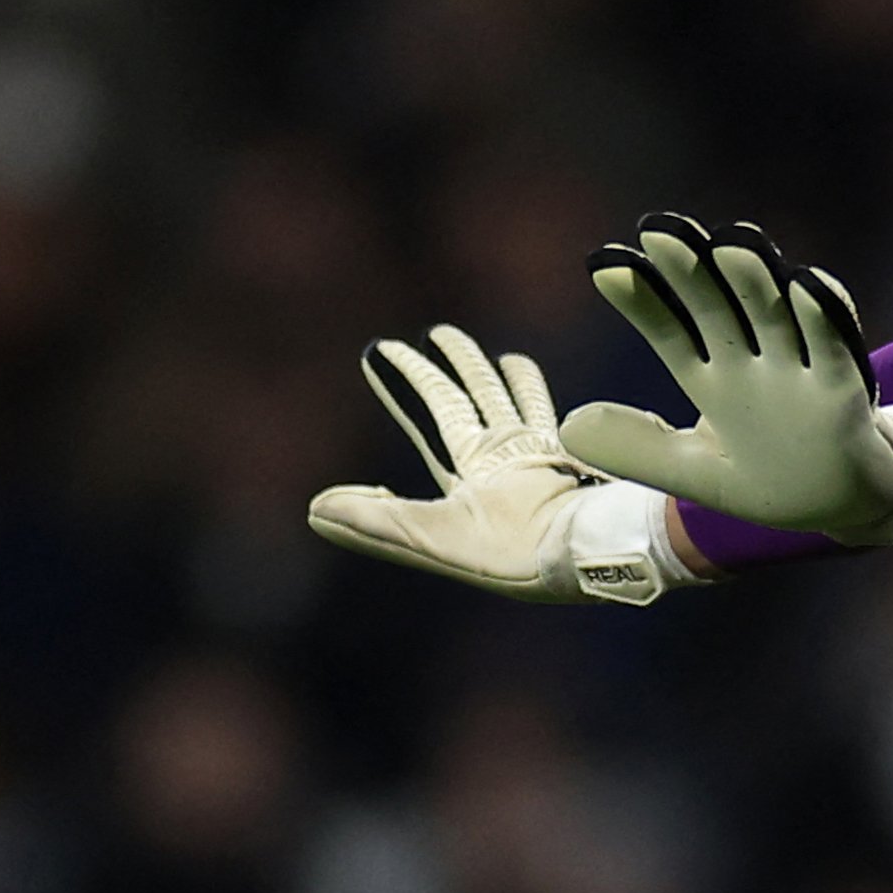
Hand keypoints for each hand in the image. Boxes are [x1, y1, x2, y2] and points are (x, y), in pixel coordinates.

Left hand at [308, 325, 700, 604]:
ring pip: (500, 396)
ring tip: (457, 341)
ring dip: (480, 368)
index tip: (380, 352)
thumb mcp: (425, 538)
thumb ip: (372, 522)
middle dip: (436, 370)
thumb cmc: (502, 555)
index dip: (404, 386)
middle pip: (461, 400)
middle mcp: (495, 463)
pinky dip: (529, 386)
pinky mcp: (565, 451)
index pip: (430, 415)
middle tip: (418, 337)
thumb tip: (312, 509)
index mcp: (464, 478)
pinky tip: (517, 364)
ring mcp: (532, 455)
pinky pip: (542, 407)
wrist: (579, 555)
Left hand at [560, 216, 892, 543]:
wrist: (846, 504)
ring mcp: (798, 371)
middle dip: (690, 270)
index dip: (640, 299)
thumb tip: (569, 425)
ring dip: (754, 281)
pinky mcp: (844, 390)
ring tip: (730, 243)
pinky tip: (805, 284)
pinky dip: (821, 317)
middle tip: (659, 228)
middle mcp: (753, 362)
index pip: (670, 330)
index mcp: (713, 378)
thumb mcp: (694, 472)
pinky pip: (833, 348)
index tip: (603, 262)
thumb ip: (638, 449)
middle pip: (718, 308)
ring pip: (774, 316)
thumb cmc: (769, 477)